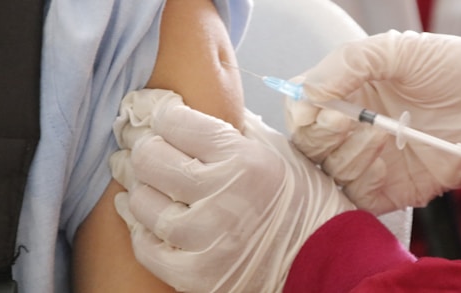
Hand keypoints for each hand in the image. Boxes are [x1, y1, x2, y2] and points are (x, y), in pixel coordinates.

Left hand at [109, 89, 354, 291]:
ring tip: (144, 180)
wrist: (321, 259)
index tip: (158, 116)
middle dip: (142, 146)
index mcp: (244, 160)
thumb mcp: (275, 150)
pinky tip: (145, 214)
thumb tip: (186, 106)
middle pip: (150, 158)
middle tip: (142, 144)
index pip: (175, 122)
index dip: (161, 114)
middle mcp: (223, 198)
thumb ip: (233, 125)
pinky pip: (146, 246)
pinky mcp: (197, 275)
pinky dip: (141, 228)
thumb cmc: (300, 200)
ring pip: (142, 201)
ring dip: (139, 187)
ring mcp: (207, 240)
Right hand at [286, 30, 460, 213]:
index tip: (322, 108)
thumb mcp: (398, 50)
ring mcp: (368, 160)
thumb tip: (306, 95)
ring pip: (328, 171)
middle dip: (322, 134)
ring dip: (350, 153)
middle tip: (349, 121)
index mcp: (347, 92)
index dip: (302, 112)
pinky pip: (356, 196)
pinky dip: (362, 180)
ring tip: (384, 134)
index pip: (300, 109)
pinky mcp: (387, 189)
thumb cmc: (455, 69)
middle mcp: (352, 128)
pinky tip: (385, 160)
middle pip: (307, 143)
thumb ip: (347, 64)